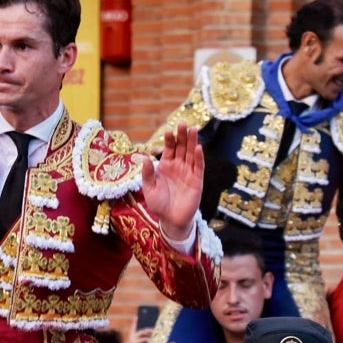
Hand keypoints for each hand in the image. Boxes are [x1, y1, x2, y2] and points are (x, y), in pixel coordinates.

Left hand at [141, 122, 204, 242]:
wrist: (171, 220)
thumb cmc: (159, 204)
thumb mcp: (149, 189)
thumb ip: (148, 174)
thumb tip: (144, 157)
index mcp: (165, 166)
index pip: (168, 149)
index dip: (169, 139)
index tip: (168, 130)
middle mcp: (178, 166)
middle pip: (181, 147)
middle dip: (182, 135)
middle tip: (183, 123)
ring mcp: (188, 172)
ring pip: (191, 154)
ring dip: (192, 142)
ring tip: (192, 129)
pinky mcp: (197, 180)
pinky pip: (198, 167)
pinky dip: (199, 157)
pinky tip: (198, 147)